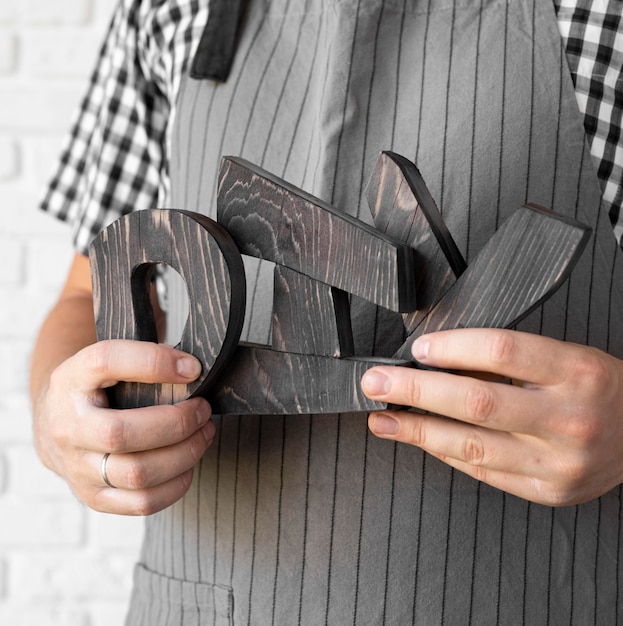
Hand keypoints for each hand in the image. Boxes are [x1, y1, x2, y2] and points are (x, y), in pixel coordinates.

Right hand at [33, 339, 214, 514]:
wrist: (54, 424)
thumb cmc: (95, 389)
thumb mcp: (106, 362)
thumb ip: (142, 357)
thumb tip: (191, 369)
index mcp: (71, 380)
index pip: (105, 362)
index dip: (152, 363)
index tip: (192, 369)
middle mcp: (67, 427)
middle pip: (120, 433)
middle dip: (177, 423)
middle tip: (202, 410)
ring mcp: (77, 468)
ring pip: (136, 474)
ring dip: (184, 454)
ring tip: (203, 434)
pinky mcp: (93, 497)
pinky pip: (142, 503)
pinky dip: (176, 484)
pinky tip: (187, 464)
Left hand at [361, 329, 622, 505]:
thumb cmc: (596, 389)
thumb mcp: (566, 358)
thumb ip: (510, 359)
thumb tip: (438, 359)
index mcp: (577, 372)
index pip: (503, 351)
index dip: (453, 348)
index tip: (417, 349)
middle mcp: (569, 418)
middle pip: (477, 401)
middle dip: (415, 391)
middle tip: (376, 383)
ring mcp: (558, 461)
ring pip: (471, 445)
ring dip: (416, 430)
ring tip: (382, 419)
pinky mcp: (547, 491)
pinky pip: (482, 470)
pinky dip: (444, 452)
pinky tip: (418, 439)